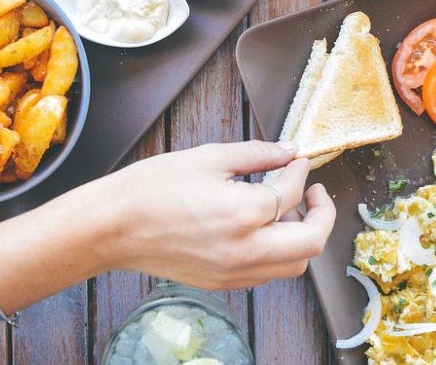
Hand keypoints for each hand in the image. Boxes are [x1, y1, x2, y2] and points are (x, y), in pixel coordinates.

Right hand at [70, 141, 335, 289]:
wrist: (113, 226)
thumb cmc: (152, 188)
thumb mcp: (209, 157)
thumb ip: (258, 154)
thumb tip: (289, 151)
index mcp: (242, 214)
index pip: (291, 194)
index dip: (300, 172)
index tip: (297, 160)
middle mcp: (244, 250)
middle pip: (311, 242)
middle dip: (322, 214)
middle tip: (315, 192)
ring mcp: (233, 273)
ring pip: (294, 266)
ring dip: (302, 238)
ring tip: (288, 211)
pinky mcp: (222, 284)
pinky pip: (267, 274)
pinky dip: (278, 252)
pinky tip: (263, 228)